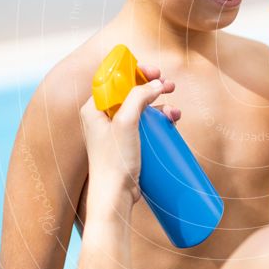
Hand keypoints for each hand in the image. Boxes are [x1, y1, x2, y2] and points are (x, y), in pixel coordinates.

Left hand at [79, 65, 180, 206]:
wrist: (115, 196)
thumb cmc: (114, 161)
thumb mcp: (126, 122)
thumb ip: (138, 97)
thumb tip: (156, 83)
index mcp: (94, 108)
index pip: (114, 80)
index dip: (135, 72)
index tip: (153, 72)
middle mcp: (103, 118)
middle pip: (130, 92)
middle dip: (152, 87)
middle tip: (169, 86)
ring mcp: (116, 131)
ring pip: (141, 108)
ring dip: (160, 105)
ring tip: (174, 111)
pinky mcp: (128, 144)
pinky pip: (146, 125)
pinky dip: (160, 120)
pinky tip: (171, 121)